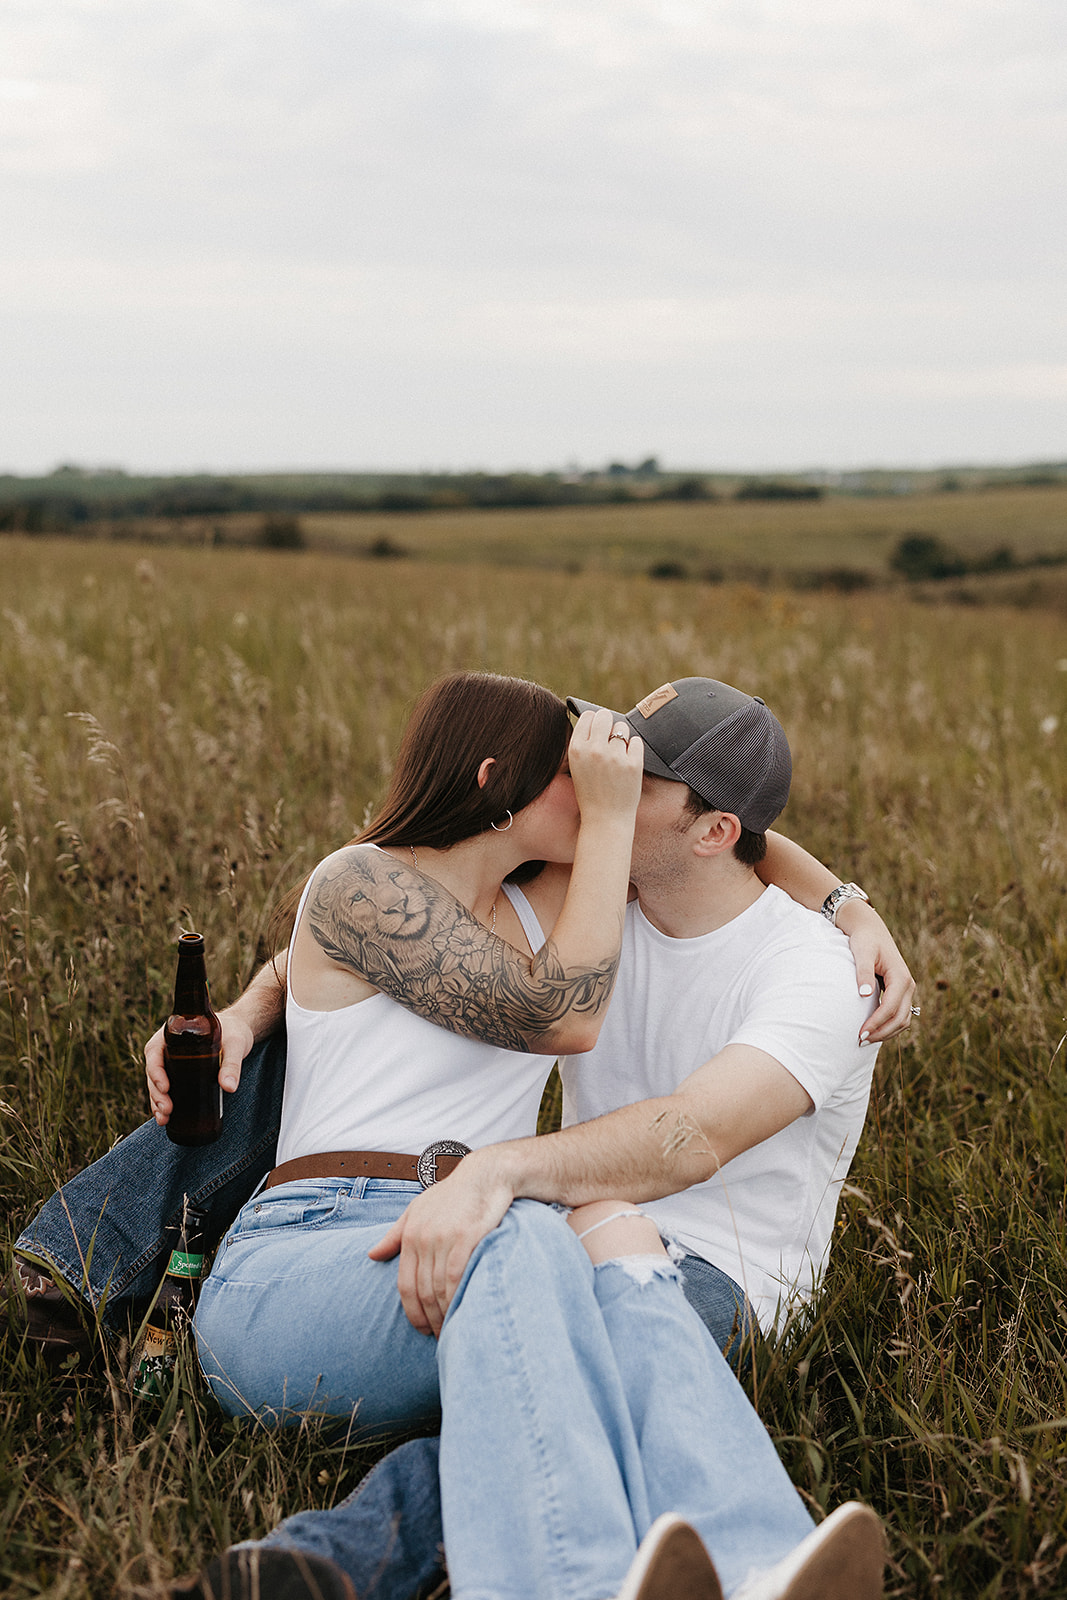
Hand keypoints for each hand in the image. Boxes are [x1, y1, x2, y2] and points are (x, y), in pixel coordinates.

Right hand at [145, 1007, 254, 1124]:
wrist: (239, 1030)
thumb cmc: (235, 1031)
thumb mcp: (236, 1045)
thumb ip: (233, 1064)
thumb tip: (229, 1088)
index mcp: (174, 1033)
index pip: (154, 1051)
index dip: (156, 1071)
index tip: (165, 1088)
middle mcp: (168, 1047)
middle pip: (153, 1071)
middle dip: (156, 1093)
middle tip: (167, 1109)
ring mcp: (172, 1061)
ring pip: (156, 1082)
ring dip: (156, 1101)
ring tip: (163, 1119)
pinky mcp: (180, 1073)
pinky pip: (165, 1088)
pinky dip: (163, 1103)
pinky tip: (164, 1118)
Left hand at [367, 1153, 515, 1335]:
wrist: (486, 1174)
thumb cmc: (453, 1195)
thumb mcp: (418, 1209)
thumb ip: (395, 1234)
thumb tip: (371, 1255)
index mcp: (410, 1234)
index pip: (405, 1286)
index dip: (413, 1313)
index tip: (423, 1330)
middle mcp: (423, 1238)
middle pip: (422, 1292)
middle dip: (430, 1320)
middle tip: (441, 1338)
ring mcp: (444, 1238)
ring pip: (438, 1289)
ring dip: (445, 1315)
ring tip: (453, 1330)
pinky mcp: (467, 1237)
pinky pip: (456, 1277)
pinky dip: (457, 1298)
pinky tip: (463, 1311)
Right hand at [568, 708, 643, 824]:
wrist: (605, 819)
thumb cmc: (590, 792)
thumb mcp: (577, 767)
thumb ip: (584, 743)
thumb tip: (596, 717)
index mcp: (577, 749)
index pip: (588, 716)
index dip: (594, 721)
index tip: (597, 730)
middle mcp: (595, 750)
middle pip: (605, 716)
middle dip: (608, 723)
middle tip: (609, 737)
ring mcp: (615, 757)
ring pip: (622, 728)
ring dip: (621, 737)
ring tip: (617, 755)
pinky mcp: (634, 764)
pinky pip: (636, 741)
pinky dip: (633, 748)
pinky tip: (627, 761)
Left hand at [835, 900, 917, 1042]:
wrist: (870, 930)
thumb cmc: (864, 940)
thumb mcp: (862, 952)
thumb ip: (863, 972)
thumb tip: (864, 994)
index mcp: (900, 976)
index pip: (891, 1007)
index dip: (877, 1023)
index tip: (861, 1034)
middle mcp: (908, 985)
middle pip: (900, 1018)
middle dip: (882, 1032)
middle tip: (860, 1041)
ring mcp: (906, 990)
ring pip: (903, 1020)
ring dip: (887, 1032)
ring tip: (865, 1039)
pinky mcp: (901, 993)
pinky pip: (900, 1015)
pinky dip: (889, 1026)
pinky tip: (873, 1030)